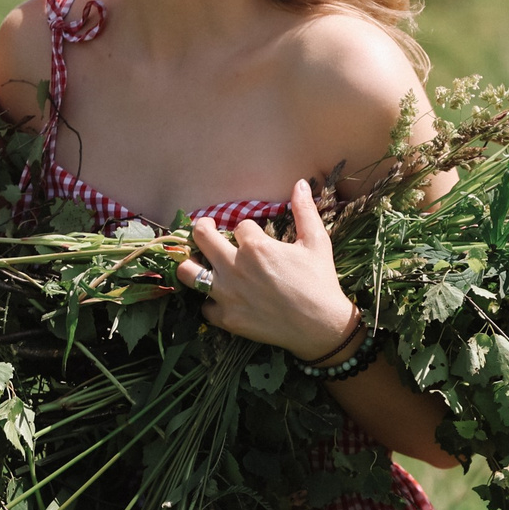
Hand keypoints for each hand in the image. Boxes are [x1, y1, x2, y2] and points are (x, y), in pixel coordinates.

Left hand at [176, 180, 357, 360]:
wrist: (321, 326)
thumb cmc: (320, 282)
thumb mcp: (316, 242)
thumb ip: (304, 211)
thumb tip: (300, 183)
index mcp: (255, 246)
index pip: (240, 226)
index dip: (248, 230)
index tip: (256, 238)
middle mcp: (234, 267)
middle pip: (202, 237)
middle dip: (203, 228)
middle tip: (206, 229)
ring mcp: (227, 294)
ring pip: (187, 271)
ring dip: (190, 263)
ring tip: (198, 262)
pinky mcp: (226, 318)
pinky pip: (204, 306)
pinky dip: (210, 302)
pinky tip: (220, 299)